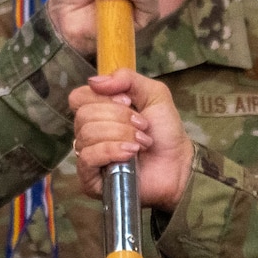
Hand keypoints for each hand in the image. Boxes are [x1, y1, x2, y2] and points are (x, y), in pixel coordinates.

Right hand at [70, 68, 193, 209]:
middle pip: (84, 115)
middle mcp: (88, 133)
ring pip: (87, 135)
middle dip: (118, 118)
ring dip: (121, 135)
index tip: (128, 103)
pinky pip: (88, 157)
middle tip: (142, 126)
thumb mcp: (153, 94)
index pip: (79, 97)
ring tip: (141, 142)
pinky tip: (130, 154)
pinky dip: (111, 151)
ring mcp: (88, 156)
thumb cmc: (165, 132)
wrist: (178, 163)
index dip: (103, 98)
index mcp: (97, 112)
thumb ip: (127, 78)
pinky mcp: (91, 179)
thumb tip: (94, 81)